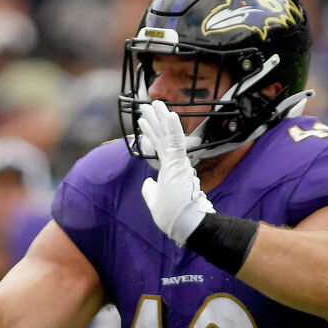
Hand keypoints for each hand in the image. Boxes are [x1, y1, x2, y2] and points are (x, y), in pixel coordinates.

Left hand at [136, 102, 214, 244]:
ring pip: (167, 135)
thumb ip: (149, 191)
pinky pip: (176, 143)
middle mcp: (174, 163)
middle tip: (147, 103)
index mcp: (169, 170)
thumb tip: (146, 183)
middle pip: (162, 136)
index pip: (158, 146)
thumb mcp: (155, 202)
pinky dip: (173, 128)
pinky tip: (169, 114)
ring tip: (153, 103)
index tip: (142, 120)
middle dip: (154, 119)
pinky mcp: (180, 165)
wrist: (185, 224)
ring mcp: (178, 162)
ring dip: (160, 118)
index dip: (150, 132)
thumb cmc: (172, 216)